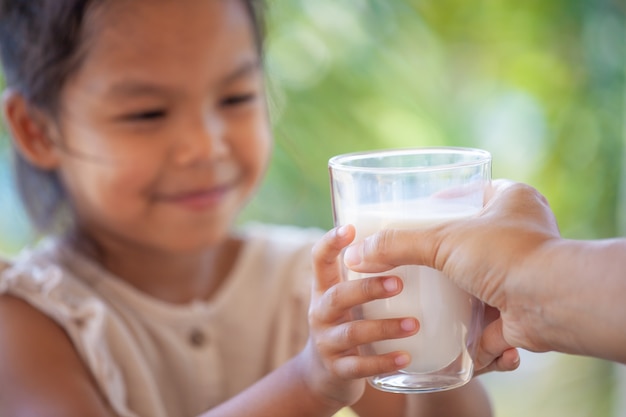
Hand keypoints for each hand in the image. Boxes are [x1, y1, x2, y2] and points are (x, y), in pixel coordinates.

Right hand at [303, 225, 418, 407]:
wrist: (324, 376)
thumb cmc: (349, 321)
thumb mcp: (351, 296)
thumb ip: (369, 272)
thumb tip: (416, 235)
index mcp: (324, 288)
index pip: (320, 259)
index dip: (331, 243)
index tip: (350, 228)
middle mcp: (321, 312)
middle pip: (338, 296)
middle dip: (367, 289)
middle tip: (399, 283)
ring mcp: (327, 342)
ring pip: (352, 333)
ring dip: (384, 327)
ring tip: (414, 324)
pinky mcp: (337, 370)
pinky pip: (360, 367)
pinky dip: (383, 362)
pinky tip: (407, 357)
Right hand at [343, 180, 561, 354]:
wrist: (549, 303)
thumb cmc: (506, 256)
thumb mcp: (442, 240)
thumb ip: (397, 244)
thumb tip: (355, 255)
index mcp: (512, 201)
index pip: (474, 193)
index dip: (447, 201)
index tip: (420, 212)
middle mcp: (523, 236)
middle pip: (474, 242)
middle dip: (447, 257)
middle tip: (416, 261)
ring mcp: (523, 276)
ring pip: (481, 284)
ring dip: (458, 297)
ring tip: (426, 302)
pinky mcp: (519, 312)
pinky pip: (489, 322)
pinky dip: (473, 334)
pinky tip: (452, 336)